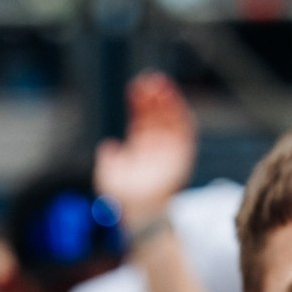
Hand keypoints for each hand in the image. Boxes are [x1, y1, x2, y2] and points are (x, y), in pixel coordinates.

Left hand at [95, 72, 196, 231]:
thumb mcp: (107, 177)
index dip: (138, 104)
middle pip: (156, 115)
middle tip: (147, 79)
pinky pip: (184, 128)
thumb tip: (108, 146)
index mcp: (139, 149)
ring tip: (159, 85)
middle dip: (152, 97)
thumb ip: (107, 160)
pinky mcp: (183, 154)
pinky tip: (172, 99)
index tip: (135, 88)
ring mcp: (170, 149)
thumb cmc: (124, 199)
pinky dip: (179, 113)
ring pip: (170, 118)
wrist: (142, 212)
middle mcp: (156, 146)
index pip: (140, 120)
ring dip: (166, 101)